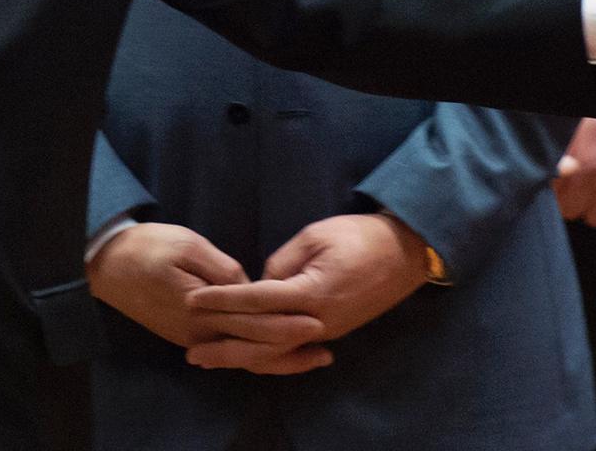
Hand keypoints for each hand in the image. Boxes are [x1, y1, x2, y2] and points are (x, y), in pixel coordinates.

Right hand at [87, 222, 324, 370]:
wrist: (108, 265)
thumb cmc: (150, 247)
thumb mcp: (188, 247)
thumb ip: (222, 270)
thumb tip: (251, 286)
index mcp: (201, 310)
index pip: (253, 322)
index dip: (287, 322)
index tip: (318, 319)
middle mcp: (199, 332)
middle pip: (253, 347)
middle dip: (291, 349)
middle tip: (326, 348)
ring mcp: (192, 337)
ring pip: (242, 356)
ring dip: (277, 358)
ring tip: (310, 357)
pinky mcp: (188, 335)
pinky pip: (229, 351)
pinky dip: (255, 355)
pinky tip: (274, 352)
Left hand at [185, 214, 430, 370]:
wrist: (405, 253)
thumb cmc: (360, 235)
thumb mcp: (316, 235)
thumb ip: (283, 262)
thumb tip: (261, 282)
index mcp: (311, 292)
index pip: (257, 300)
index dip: (223, 301)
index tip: (194, 301)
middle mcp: (316, 320)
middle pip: (261, 339)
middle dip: (224, 343)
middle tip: (190, 348)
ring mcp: (325, 330)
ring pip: (275, 352)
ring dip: (240, 357)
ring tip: (209, 360)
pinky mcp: (331, 331)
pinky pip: (291, 350)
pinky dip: (266, 357)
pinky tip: (246, 359)